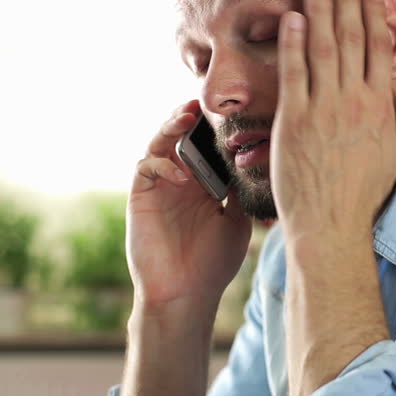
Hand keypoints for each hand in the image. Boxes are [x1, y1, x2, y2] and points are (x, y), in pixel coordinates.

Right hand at [127, 100, 251, 318]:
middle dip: (190, 117)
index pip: (206, 146)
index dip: (215, 128)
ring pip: (159, 144)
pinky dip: (162, 164)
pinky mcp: (141, 198)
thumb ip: (239, 189)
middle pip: (181, 137)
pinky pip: (146, 168)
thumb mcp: (237, 220)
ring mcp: (160, 188)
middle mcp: (181, 181)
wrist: (187, 294)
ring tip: (186, 116)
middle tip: (203, 102)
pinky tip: (181, 175)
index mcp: (204, 185)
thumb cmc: (214, 262)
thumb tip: (254, 158)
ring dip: (171, 127)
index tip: (233, 111)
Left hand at [270, 0, 395, 247]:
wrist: (331, 223)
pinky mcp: (294, 120)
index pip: (377, 48)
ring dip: (319, 10)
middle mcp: (354, 101)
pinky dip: (293, 43)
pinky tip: (291, 17)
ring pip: (322, 48)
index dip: (374, 14)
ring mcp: (323, 109)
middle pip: (351, 38)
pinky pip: (294, 73)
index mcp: (379, 106)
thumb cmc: (364, 193)